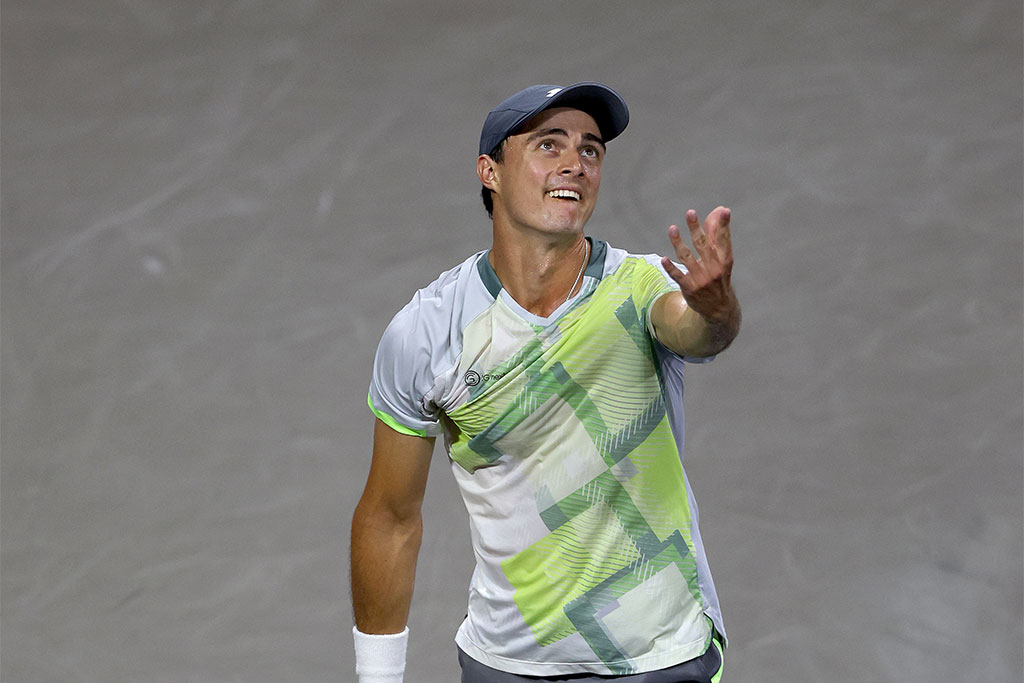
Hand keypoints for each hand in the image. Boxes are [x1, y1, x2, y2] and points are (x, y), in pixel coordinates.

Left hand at [660, 206, 736, 323]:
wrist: (719, 308)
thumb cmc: (719, 277)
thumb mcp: (723, 259)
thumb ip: (719, 235)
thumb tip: (720, 210)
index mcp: (724, 260)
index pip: (723, 240)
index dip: (724, 225)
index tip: (724, 211)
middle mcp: (714, 268)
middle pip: (703, 244)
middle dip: (696, 228)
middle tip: (690, 212)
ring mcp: (701, 279)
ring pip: (687, 257)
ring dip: (678, 242)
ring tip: (672, 229)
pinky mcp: (689, 288)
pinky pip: (678, 276)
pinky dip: (670, 267)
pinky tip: (663, 259)